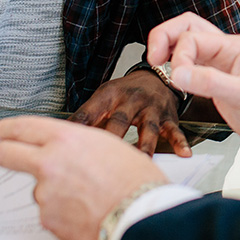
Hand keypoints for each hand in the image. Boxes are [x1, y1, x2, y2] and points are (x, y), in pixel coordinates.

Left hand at [0, 116, 166, 239]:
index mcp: (65, 139)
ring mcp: (45, 194)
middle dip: (2, 154)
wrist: (142, 217)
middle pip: (5, 154)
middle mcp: (49, 163)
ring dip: (52, 192)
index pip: (21, 127)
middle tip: (7, 158)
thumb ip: (75, 144)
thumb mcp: (108, 145)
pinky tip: (86, 213)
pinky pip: (50, 212)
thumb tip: (60, 150)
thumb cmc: (136, 180)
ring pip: (36, 188)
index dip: (5, 129)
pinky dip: (63, 214)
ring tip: (85, 197)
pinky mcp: (48, 220)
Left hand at [69, 70, 190, 156]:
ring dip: (144, 146)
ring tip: (141, 162)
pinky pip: (174, 131)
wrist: (156, 77)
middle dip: (112, 139)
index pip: (90, 113)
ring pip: (148, 129)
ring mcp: (151, 109)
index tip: (68, 145)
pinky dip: (179, 143)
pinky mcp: (168, 118)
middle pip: (120, 121)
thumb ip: (85, 118)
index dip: (78, 128)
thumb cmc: (125, 93)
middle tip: (103, 160)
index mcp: (110, 96)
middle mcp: (131, 100)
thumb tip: (56, 139)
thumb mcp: (102, 98)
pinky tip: (182, 154)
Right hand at [147, 13, 239, 167]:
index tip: (176, 78)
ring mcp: (222, 69)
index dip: (179, 55)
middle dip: (165, 37)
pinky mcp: (219, 85)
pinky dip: (178, 69)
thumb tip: (177, 72)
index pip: (194, 37)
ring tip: (156, 64)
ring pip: (188, 46)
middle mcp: (227, 54)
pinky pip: (192, 68)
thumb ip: (209, 82)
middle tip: (152, 57)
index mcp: (236, 48)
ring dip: (170, 50)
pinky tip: (173, 79)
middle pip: (188, 29)